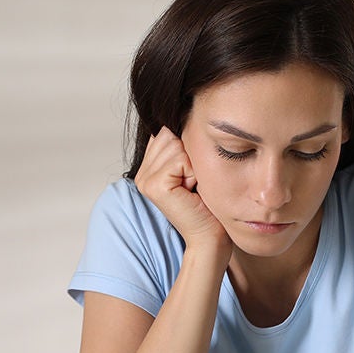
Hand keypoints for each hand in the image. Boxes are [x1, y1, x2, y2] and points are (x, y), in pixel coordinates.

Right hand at [134, 126, 231, 257]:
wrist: (211, 236)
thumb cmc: (207, 204)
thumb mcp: (193, 169)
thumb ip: (181, 146)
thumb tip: (180, 116)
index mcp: (148, 166)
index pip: (166, 131)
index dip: (188, 149)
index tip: (192, 176)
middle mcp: (142, 172)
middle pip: (170, 135)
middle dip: (191, 156)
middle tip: (194, 184)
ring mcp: (145, 180)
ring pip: (176, 145)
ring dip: (194, 165)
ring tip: (194, 188)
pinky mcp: (155, 186)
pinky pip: (180, 159)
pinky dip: (194, 173)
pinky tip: (192, 192)